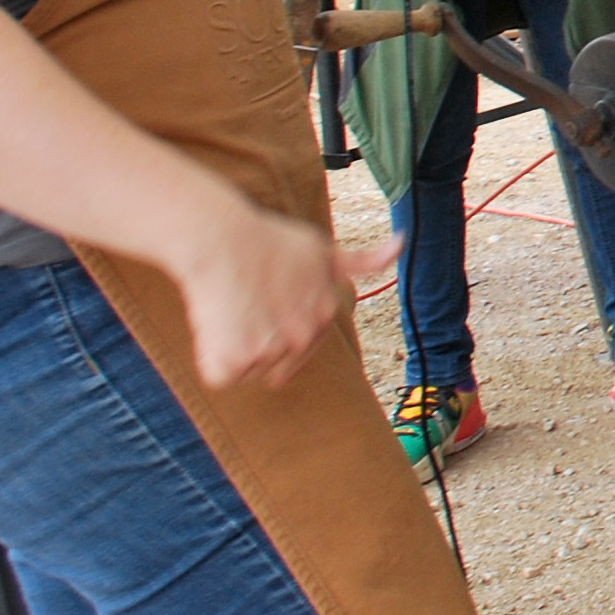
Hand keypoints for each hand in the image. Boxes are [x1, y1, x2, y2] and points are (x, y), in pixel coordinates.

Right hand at [170, 201, 393, 389]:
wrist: (223, 239)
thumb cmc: (267, 241)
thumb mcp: (322, 248)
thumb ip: (363, 260)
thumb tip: (401, 243)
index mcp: (326, 314)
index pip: (302, 347)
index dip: (277, 328)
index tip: (265, 305)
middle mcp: (304, 337)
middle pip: (273, 364)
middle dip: (258, 343)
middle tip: (246, 306)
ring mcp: (271, 350)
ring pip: (246, 370)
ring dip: (235, 349)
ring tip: (232, 309)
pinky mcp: (236, 360)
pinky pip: (220, 374)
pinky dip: (213, 357)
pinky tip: (217, 324)